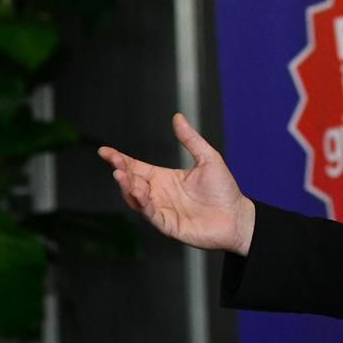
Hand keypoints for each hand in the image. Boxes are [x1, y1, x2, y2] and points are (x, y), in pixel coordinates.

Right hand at [97, 113, 255, 256]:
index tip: (104, 151)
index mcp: (164, 178)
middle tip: (114, 162)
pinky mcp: (168, 225)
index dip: (120, 159)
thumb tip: (177, 117)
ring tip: (122, 175)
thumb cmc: (224, 190)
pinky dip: (143, 204)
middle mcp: (159, 194)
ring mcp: (162, 210)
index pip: (136, 167)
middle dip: (121, 171)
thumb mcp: (208, 158)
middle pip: (132, 181)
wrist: (238, 217)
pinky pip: (151, 214)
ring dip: (127, 187)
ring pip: (136, 199)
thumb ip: (190, 140)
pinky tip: (140, 193)